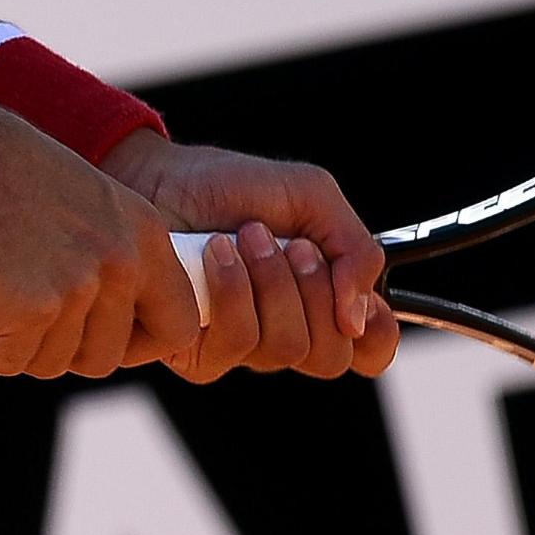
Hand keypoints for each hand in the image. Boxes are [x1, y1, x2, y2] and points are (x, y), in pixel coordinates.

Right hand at [0, 96, 203, 378]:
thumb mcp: (80, 199)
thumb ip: (104, 252)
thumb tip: (102, 314)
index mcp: (143, 233)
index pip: (178, 324)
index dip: (137, 344)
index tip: (95, 336)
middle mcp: (120, 261)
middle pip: (106, 357)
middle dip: (60, 349)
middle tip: (20, 318)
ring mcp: (77, 287)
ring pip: (53, 363)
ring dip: (14, 346)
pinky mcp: (30, 308)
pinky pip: (6, 362)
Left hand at [100, 130, 397, 382]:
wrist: (158, 178)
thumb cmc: (229, 186)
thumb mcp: (311, 197)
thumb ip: (355, 249)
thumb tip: (359, 316)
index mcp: (322, 299)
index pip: (369, 350)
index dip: (376, 334)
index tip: (358, 298)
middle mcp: (287, 329)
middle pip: (332, 357)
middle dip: (315, 291)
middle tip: (291, 243)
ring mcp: (244, 346)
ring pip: (287, 347)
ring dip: (271, 280)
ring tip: (247, 236)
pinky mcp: (200, 353)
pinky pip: (237, 343)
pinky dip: (233, 288)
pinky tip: (216, 253)